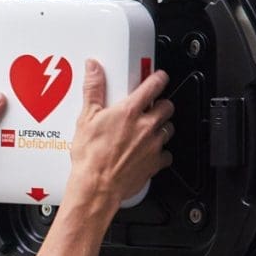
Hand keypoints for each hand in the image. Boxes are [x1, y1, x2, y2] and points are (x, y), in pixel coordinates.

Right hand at [68, 59, 173, 207]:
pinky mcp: (155, 163)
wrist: (97, 186)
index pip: (153, 86)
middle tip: (151, 107)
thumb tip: (93, 69)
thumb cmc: (91, 157)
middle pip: (167, 106)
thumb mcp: (86, 118)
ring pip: (169, 129)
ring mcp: (153, 145)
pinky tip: (148, 152)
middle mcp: (146, 126)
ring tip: (148, 130)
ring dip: (161, 127)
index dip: (158, 78)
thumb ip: (93, 90)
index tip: (159, 77)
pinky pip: (167, 154)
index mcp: (130, 111)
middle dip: (161, 104)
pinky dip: (160, 152)